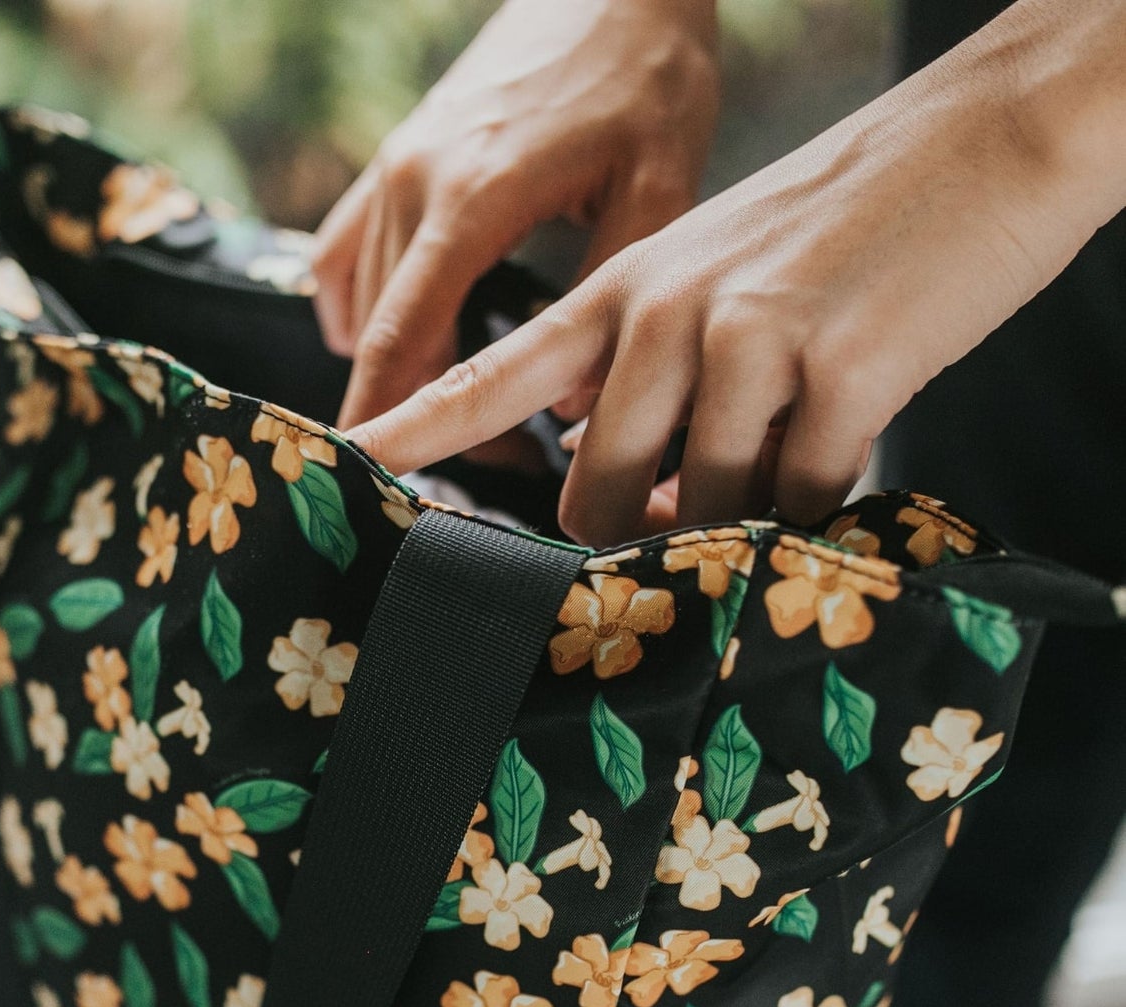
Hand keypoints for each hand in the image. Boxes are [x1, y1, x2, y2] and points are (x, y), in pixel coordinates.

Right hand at [314, 0, 719, 430]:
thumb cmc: (645, 70)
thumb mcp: (661, 178)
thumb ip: (609, 297)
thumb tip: (566, 405)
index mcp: (471, 197)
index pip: (405, 342)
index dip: (397, 425)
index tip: (407, 484)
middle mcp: (413, 183)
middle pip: (383, 340)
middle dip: (419, 415)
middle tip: (495, 462)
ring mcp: (394, 166)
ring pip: (365, 307)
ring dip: (405, 373)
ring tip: (478, 411)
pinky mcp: (394, 157)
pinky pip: (344, 257)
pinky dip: (361, 315)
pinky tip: (405, 342)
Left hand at [349, 0, 1125, 545]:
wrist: (992, 137)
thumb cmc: (838, 226)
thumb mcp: (709, 274)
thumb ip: (647, 373)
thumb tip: (618, 484)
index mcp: (622, 292)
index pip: (491, 375)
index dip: (416, 429)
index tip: (352, 462)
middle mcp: (666, 317)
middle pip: (598, 493)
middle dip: (635, 532)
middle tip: (686, 519)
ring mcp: (751, 343)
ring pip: (702, 511)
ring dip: (738, 521)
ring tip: (787, 458)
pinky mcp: (843, 373)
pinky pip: (801, 503)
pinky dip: (819, 506)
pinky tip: (845, 451)